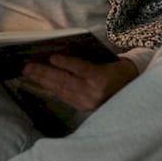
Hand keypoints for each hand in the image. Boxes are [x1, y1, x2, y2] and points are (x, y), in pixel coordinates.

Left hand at [21, 55, 137, 111]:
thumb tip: (61, 52)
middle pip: (65, 81)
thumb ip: (88, 58)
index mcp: (102, 78)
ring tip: (28, 74)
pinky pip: (64, 97)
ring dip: (43, 81)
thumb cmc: (119, 70)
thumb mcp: (108, 61)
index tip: (51, 57)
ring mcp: (88, 102)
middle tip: (27, 66)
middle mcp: (94, 93)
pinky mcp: (84, 108)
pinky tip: (39, 83)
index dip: (65, 63)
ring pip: (61, 90)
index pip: (81, 69)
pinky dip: (51, 89)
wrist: (134, 92)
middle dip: (44, 73)